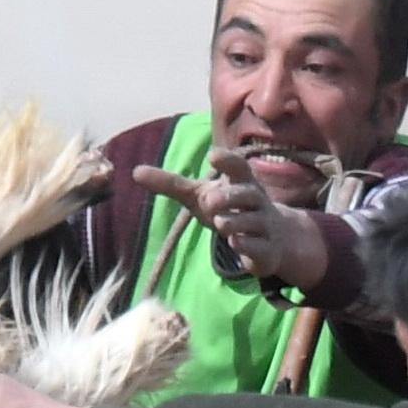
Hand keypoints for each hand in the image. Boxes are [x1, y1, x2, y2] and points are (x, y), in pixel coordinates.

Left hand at [142, 163, 335, 291]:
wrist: (272, 239)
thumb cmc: (230, 210)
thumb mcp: (199, 196)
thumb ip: (171, 184)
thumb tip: (135, 171)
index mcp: (241, 182)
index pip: (237, 166)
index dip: (227, 161)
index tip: (212, 157)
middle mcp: (256, 200)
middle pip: (245, 193)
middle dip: (229, 197)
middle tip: (209, 201)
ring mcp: (264, 225)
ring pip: (251, 221)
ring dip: (235, 222)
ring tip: (221, 224)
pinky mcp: (267, 250)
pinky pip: (258, 246)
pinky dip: (246, 245)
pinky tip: (236, 243)